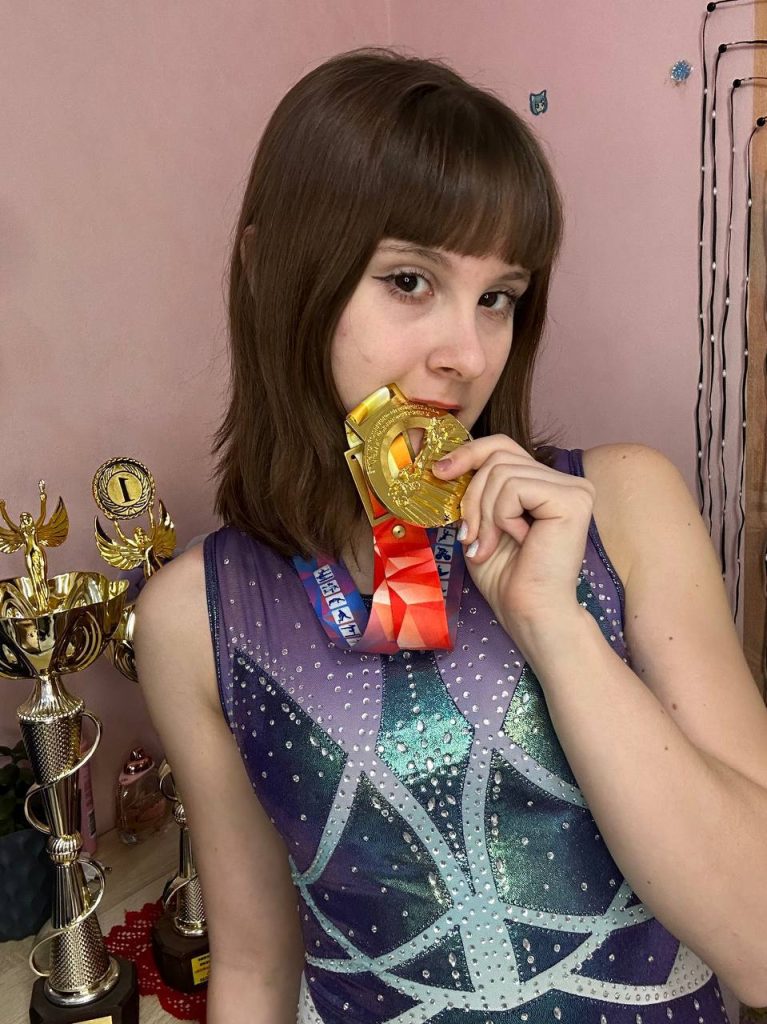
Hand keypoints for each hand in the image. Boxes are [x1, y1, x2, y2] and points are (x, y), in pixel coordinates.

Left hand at [432, 436, 594, 639]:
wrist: (529, 612)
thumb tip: (447, 462)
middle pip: (498, 457)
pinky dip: (502, 517)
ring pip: (502, 472)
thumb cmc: (507, 576)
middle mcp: (566, 481)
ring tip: (491, 544)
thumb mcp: (480, 522)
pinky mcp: (574, 499)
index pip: (503, 447)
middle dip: (473, 497)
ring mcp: (574, 488)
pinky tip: (519, 541)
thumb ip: (474, 489)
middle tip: (472, 535)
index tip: (439, 471)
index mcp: (546, 484)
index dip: (468, 453)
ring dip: (485, 513)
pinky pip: (515, 488)